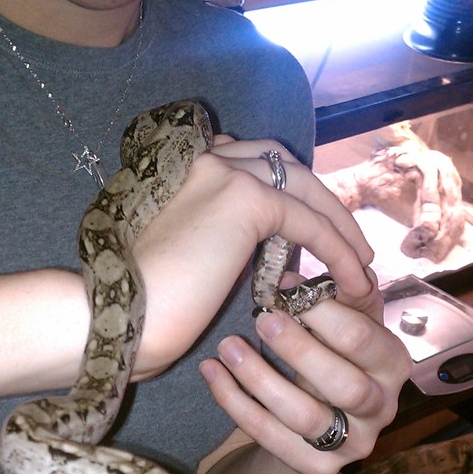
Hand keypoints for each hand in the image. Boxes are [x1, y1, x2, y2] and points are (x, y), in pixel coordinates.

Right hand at [132, 139, 376, 377]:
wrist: (111, 315)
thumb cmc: (133, 307)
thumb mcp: (178, 259)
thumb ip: (212, 240)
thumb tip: (246, 255)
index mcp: (179, 166)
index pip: (247, 163)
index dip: (283, 193)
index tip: (309, 227)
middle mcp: (202, 158)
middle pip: (281, 165)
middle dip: (319, 202)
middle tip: (347, 241)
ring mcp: (223, 172)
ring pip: (303, 186)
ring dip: (338, 223)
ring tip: (361, 262)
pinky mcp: (245, 200)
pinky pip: (310, 222)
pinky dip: (337, 249)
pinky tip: (353, 278)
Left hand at [199, 268, 411, 473]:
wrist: (320, 421)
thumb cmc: (332, 356)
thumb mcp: (345, 323)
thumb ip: (334, 296)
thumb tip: (291, 273)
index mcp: (393, 362)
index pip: (361, 337)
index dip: (321, 311)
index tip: (281, 285)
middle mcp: (383, 407)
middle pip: (343, 383)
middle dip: (298, 349)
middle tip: (261, 317)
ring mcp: (353, 443)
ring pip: (304, 415)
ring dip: (261, 378)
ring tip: (227, 347)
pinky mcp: (319, 467)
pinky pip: (271, 437)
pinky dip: (236, 404)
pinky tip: (211, 373)